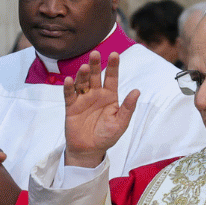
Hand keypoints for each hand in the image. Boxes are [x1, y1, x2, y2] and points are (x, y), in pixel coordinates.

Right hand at [63, 51, 140, 168]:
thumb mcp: (120, 123)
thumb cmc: (107, 136)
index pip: (112, 78)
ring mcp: (83, 99)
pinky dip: (68, 87)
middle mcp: (96, 94)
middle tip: (95, 53)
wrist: (89, 150)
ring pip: (82, 82)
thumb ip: (128, 108)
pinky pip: (69, 94)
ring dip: (83, 74)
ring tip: (84, 67)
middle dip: (95, 64)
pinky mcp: (71, 106)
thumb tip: (137, 91)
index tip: (115, 54)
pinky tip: (69, 81)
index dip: (113, 66)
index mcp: (110, 96)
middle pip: (96, 76)